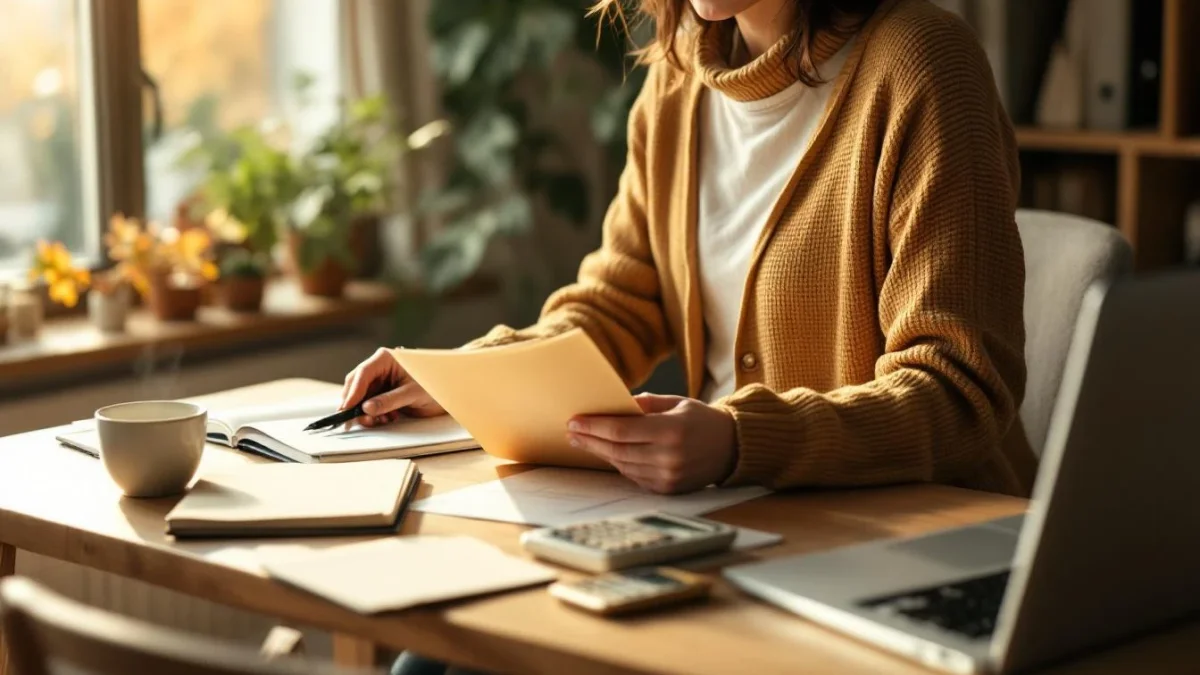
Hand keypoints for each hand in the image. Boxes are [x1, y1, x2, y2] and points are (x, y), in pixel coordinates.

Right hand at [341, 348, 445, 426]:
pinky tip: (386, 419)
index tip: (346, 408)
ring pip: (361, 397)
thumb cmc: (434, 384)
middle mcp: (379, 368)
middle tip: (354, 421)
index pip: (363, 374)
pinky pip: (370, 404)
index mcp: (385, 358)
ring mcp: (380, 380)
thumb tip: (366, 408)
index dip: (353, 392)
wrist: (449, 390)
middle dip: (355, 404)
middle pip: (356, 385)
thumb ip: (389, 401)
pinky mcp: (382, 393)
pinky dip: (373, 414)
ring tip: (379, 421)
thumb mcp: (412, 393)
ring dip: (365, 412)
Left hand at [567, 394, 737, 493]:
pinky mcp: (668, 489)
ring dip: (601, 454)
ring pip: (623, 465)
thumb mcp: (676, 403)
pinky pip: (635, 476)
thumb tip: (613, 406)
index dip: (594, 427)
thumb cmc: (701, 420)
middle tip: (572, 432)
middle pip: (617, 450)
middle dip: (591, 440)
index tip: (575, 421)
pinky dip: (620, 464)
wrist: (732, 448)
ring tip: (584, 442)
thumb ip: (645, 405)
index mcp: (671, 431)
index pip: (621, 430)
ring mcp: (668, 477)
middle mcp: (669, 457)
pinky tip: (609, 454)